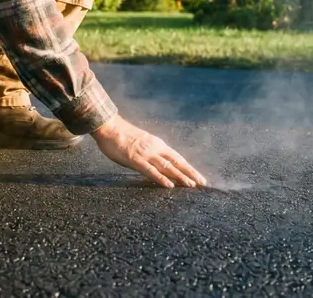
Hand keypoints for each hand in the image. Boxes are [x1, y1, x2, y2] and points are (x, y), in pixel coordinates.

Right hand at [91, 114, 206, 188]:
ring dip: (180, 176)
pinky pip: (150, 170)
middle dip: (190, 173)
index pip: (177, 158)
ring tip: (191, 185)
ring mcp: (146, 154)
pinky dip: (160, 178)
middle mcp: (155, 148)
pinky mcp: (135, 159)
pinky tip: (169, 185)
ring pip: (167, 167)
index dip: (189, 168)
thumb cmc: (122, 136)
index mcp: (157, 144)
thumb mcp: (142, 142)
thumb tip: (158, 162)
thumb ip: (150, 152)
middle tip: (203, 183)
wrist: (109, 127)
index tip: (199, 177)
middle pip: (176, 162)